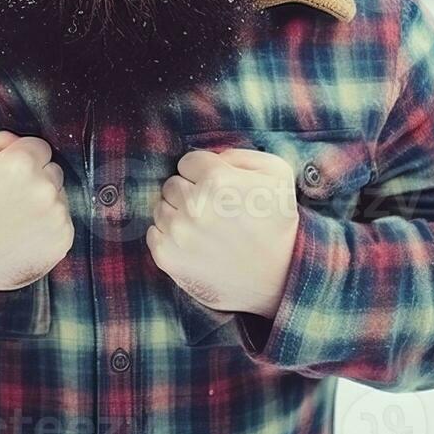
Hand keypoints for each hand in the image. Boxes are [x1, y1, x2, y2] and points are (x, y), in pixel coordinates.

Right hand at [0, 131, 73, 294]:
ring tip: (12, 218)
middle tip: (7, 197)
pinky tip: (22, 234)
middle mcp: (44, 189)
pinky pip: (63, 222)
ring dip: (42, 203)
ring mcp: (55, 217)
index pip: (40, 147)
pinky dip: (47, 227)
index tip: (5, 174)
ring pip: (59, 197)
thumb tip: (20, 140)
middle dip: (35, 178)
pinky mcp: (62, 241)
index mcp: (21, 163)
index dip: (22, 158)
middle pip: (53, 171)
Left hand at [146, 147, 298, 318]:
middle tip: (215, 212)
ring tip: (206, 229)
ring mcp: (177, 233)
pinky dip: (168, 236)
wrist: (279, 278)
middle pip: (172, 184)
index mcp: (217, 180)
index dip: (204, 174)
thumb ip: (239, 154)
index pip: (188, 162)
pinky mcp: (166, 257)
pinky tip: (194, 244)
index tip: (220, 190)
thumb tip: (211, 157)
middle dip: (190, 193)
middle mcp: (193, 205)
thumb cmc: (277, 222)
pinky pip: (153, 233)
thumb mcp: (276, 173)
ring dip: (178, 214)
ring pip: (161, 207)